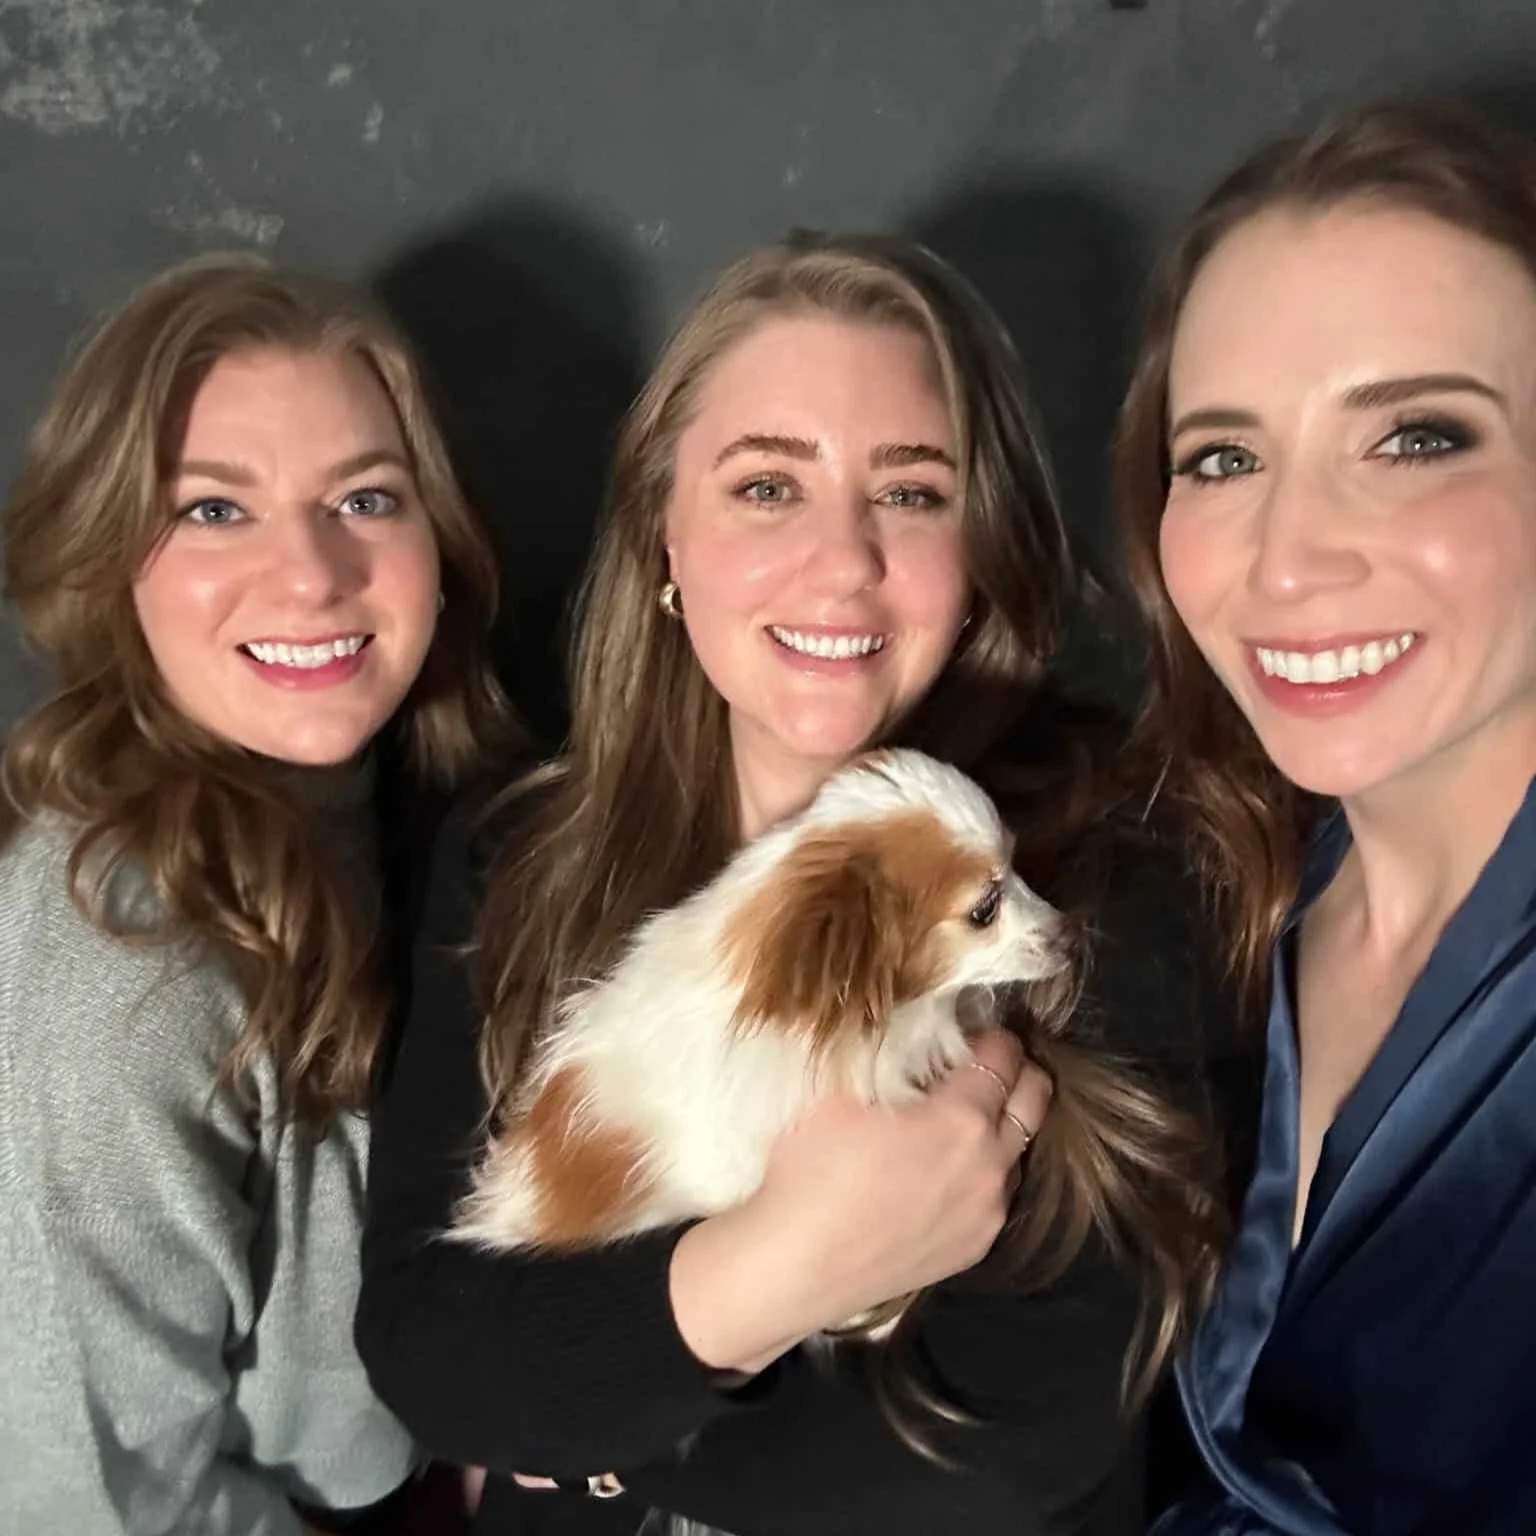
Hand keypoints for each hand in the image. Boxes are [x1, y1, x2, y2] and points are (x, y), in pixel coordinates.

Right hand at [670, 1029, 1050, 1373]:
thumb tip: (918, 1030)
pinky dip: (983, 1172)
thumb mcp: (841, 1086)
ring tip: (956, 1122)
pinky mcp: (974, 1248)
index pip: (1005, 1056)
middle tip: (979, 1064)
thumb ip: (890, 1050)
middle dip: (1016, 1071)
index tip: (967, 1031)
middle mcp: (991, 1166)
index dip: (988, 1035)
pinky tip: (941, 1172)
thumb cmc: (812, 1167)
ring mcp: (987, 1213)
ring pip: (1019, 1151)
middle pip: (1036, 1098)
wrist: (797, 1262)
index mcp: (963, 1118)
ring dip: (1000, 1127)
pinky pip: (997, 1196)